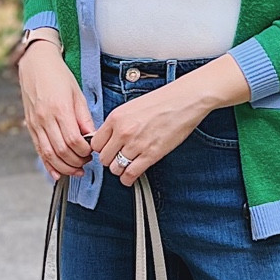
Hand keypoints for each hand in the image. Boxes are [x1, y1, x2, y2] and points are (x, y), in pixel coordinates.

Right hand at [17, 38, 94, 176]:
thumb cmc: (58, 75)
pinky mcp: (30, 126)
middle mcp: (45, 118)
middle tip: (87, 162)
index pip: (73, 141)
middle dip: (76, 161)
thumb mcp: (77, 94)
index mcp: (59, 109)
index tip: (92, 151)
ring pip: (48, 154)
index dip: (84, 151)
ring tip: (76, 169)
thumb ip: (84, 118)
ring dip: (64, 167)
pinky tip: (57, 173)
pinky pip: (38, 150)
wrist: (35, 64)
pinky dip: (48, 165)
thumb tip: (92, 137)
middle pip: (61, 151)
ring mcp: (35, 123)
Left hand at [90, 55, 249, 187]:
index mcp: (116, 117)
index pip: (95, 143)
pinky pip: (130, 174)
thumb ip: (118, 123)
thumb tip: (109, 138)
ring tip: (126, 166)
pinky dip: (128, 179)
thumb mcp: (132, 107)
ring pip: (115, 168)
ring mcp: (136, 144)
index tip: (107, 150)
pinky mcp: (151, 154)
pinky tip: (130, 176)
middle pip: (104, 158)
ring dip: (120, 170)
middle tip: (117, 159)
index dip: (101, 149)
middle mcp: (123, 131)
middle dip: (110, 161)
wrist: (184, 100)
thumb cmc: (162, 101)